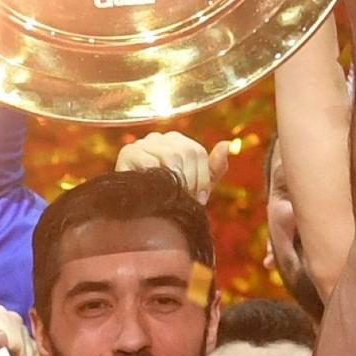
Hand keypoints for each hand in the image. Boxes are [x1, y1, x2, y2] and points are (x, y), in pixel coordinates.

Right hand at [115, 130, 231, 204]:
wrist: (137, 218)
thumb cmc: (167, 201)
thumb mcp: (195, 187)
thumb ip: (213, 168)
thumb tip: (227, 145)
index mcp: (175, 141)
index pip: (198, 152)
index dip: (202, 178)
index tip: (199, 200)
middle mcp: (159, 137)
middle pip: (187, 152)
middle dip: (190, 181)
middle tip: (185, 202)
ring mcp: (142, 143)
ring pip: (172, 156)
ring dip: (176, 182)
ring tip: (173, 198)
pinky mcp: (128, 152)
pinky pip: (151, 163)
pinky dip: (158, 181)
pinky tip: (156, 193)